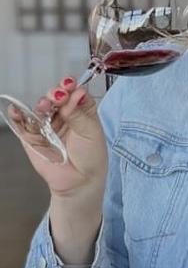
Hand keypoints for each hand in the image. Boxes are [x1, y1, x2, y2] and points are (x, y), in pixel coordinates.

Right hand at [9, 77, 107, 198]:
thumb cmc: (91, 156)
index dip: (71, 87)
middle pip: (56, 96)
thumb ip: (79, 112)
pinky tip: (16, 110)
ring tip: (45, 105)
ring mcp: (47, 125)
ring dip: (42, 102)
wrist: (80, 181)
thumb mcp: (90, 131)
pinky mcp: (33, 137)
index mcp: (81, 109)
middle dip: (56, 93)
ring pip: (40, 107)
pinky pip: (22, 124)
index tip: (70, 85)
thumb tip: (75, 92)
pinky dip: (17, 115)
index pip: (74, 92)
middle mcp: (63, 114)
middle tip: (58, 97)